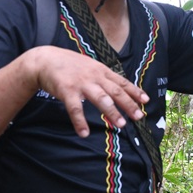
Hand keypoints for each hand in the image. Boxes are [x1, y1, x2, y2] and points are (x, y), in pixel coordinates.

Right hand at [26, 46, 148, 137]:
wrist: (46, 59)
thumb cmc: (70, 66)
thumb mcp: (91, 67)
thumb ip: (104, 77)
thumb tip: (119, 89)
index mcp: (101, 71)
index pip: (122, 82)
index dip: (135, 91)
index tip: (146, 101)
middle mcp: (94, 76)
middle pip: (115, 91)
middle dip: (128, 104)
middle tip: (138, 117)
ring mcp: (81, 83)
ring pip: (100, 99)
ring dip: (111, 112)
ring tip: (121, 125)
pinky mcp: (67, 91)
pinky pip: (75, 108)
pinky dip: (80, 122)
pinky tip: (84, 133)